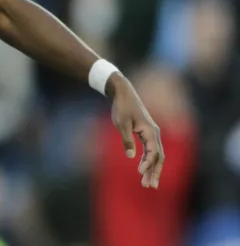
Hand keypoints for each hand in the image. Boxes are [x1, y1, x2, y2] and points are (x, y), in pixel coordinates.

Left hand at [108, 73, 164, 188]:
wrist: (124, 94)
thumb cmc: (122, 107)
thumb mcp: (121, 124)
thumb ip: (126, 140)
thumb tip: (130, 156)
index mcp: (150, 131)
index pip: (153, 152)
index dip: (148, 163)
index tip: (139, 172)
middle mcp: (154, 134)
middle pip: (159, 157)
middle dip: (155, 172)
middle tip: (150, 186)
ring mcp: (152, 134)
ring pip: (156, 155)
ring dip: (152, 169)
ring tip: (147, 184)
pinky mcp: (147, 134)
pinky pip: (150, 151)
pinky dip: (148, 161)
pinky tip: (142, 170)